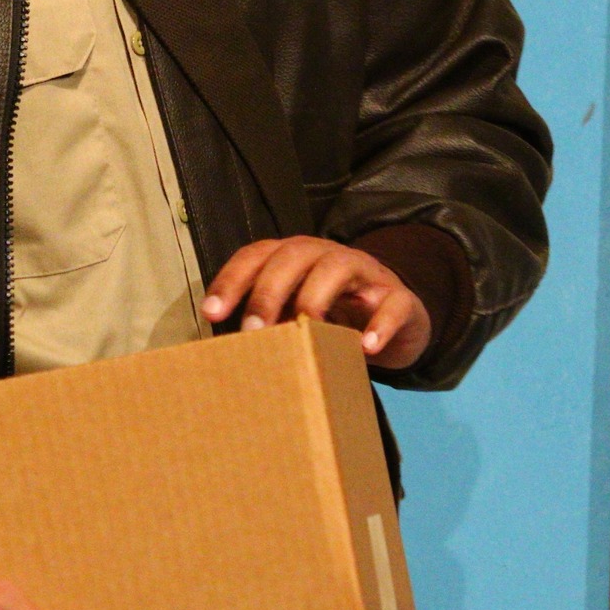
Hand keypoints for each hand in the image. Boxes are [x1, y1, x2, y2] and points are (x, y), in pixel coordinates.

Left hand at [202, 236, 431, 371]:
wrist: (398, 318)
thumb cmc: (336, 315)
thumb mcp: (298, 314)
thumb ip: (270, 322)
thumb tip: (227, 353)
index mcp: (295, 257)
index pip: (257, 256)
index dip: (231, 280)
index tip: (211, 313)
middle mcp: (326, 255)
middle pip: (293, 256)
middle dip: (269, 290)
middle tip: (252, 327)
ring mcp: (365, 273)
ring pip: (339, 267)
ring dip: (316, 297)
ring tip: (305, 328)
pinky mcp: (399, 297)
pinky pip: (393, 304)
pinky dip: (381, 324)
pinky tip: (366, 347)